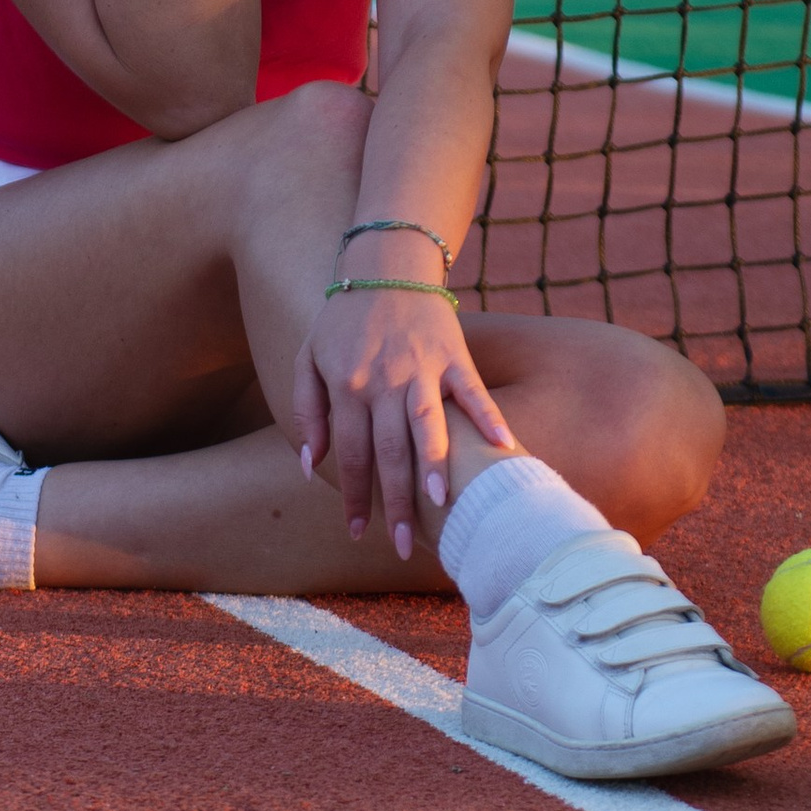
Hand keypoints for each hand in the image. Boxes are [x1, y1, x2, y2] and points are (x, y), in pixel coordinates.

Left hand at [287, 279, 514, 564]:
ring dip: (437, 467)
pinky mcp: (453, 355)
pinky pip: (472, 391)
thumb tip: (310, 466)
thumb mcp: (308, 359)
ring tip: (445, 508)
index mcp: (347, 386)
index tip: (358, 532)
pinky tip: (504, 448)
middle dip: (396, 503)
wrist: (384, 264)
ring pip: (429, 425)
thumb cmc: (342, 319)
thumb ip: (306, 411)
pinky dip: (489, 417)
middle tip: (404, 545)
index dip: (354, 496)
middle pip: (391, 452)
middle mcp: (384, 381)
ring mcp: (422, 368)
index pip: (351, 453)